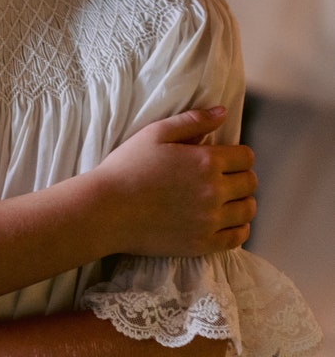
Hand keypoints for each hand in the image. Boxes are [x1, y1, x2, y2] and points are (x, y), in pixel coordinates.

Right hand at [98, 107, 256, 255]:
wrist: (106, 209)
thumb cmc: (127, 167)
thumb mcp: (155, 133)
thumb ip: (192, 121)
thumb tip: (222, 112)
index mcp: (205, 161)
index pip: (246, 157)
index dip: (237, 155)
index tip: (224, 158)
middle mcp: (214, 191)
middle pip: (249, 183)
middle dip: (240, 176)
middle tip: (223, 177)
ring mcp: (210, 220)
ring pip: (248, 210)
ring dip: (241, 202)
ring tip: (225, 199)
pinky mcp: (202, 244)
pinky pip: (237, 238)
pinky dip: (238, 228)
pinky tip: (226, 221)